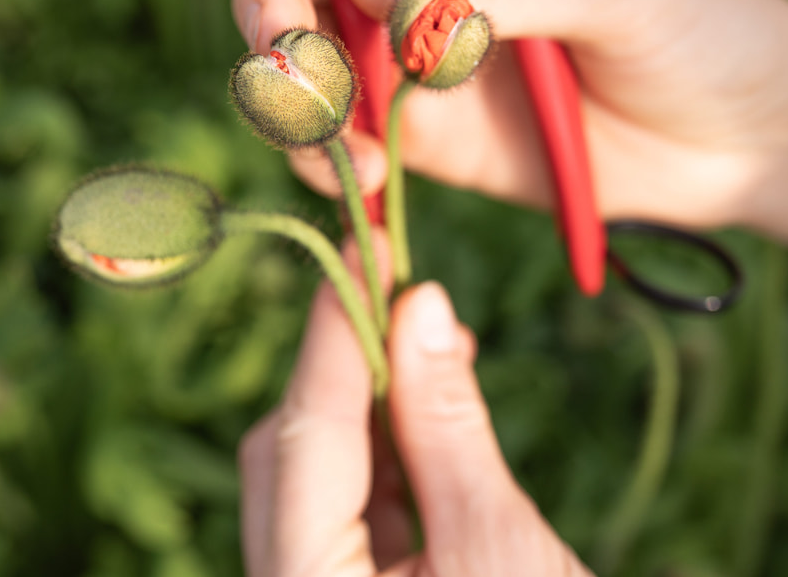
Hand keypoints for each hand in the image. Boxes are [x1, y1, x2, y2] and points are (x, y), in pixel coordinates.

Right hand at [231, 0, 787, 228]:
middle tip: (292, 52)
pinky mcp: (413, 126)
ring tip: (338, 140)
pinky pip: (335, 131)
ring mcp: (408, 43)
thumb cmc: (704, 27)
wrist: (745, 142)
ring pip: (295, 45)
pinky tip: (364, 177)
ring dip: (287, 89)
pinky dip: (324, 154)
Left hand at [238, 242, 590, 575]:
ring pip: (315, 472)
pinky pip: (347, 504)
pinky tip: (432, 399)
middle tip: (400, 286)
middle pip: (288, 449)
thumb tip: (420, 305)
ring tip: (435, 340)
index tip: (364, 246)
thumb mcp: (498, 541)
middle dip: (348, 366)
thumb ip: (446, 422)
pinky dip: (388, 450)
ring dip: (373, 402)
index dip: (335, 331)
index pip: (302, 434)